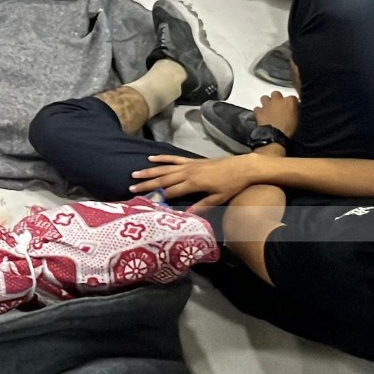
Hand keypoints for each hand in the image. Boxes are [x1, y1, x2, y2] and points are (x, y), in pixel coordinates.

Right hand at [129, 154, 265, 210]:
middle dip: (147, 184)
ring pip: (164, 168)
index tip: (145, 201)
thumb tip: (187, 215)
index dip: (158, 196)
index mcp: (193, 184)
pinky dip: (162, 158)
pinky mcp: (191, 160)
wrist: (242, 167)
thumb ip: (202, 206)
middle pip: (163, 179)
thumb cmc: (232, 185)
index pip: (171, 191)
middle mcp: (187, 173)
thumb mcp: (219, 198)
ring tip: (135, 174)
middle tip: (131, 188)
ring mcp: (188, 165)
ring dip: (149, 171)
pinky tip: (151, 158)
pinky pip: (173, 159)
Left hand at [252, 91, 300, 138]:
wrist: (275, 135)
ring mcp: (267, 104)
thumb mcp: (298, 119)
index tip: (291, 108)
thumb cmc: (290, 129)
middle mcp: (278, 99)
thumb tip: (294, 109)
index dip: (291, 103)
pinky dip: (259, 111)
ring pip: (264, 98)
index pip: (292, 97)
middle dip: (277, 99)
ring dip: (267, 102)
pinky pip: (257, 108)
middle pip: (276, 94)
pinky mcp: (259, 111)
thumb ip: (295, 111)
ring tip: (269, 109)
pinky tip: (262, 115)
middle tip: (278, 106)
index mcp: (290, 101)